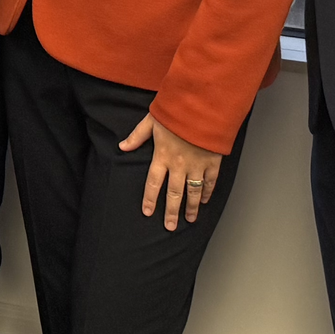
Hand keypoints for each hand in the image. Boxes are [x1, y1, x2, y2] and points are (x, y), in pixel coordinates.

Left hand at [121, 116, 222, 231]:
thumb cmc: (176, 111)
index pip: (153, 183)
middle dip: (171, 212)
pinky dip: (207, 192)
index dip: (150, 199)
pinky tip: (204, 200)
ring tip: (189, 220)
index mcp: (162, 156)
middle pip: (174, 193)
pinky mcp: (212, 162)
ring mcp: (197, 165)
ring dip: (191, 207)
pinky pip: (209, 181)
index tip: (148, 212)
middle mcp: (179, 164)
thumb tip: (122, 146)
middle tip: (169, 227)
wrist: (203, 106)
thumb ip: (137, 136)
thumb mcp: (151, 120)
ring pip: (193, 192)